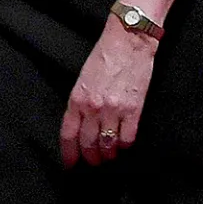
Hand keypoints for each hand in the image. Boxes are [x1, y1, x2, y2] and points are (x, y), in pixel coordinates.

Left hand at [60, 19, 156, 166]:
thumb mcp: (84, 78)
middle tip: (93, 161)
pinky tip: (124, 144)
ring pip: (108, 144)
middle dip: (90, 157)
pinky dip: (125, 144)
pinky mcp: (134, 108)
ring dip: (108, 154)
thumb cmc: (106, 55)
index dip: (69, 154)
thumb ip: (81, 102)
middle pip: (88, 143)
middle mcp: (93, 107)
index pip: (68, 135)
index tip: (71, 163)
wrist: (129, 40)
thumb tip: (83, 124)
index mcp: (77, 99)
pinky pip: (127, 137)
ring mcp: (114, 109)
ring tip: (109, 156)